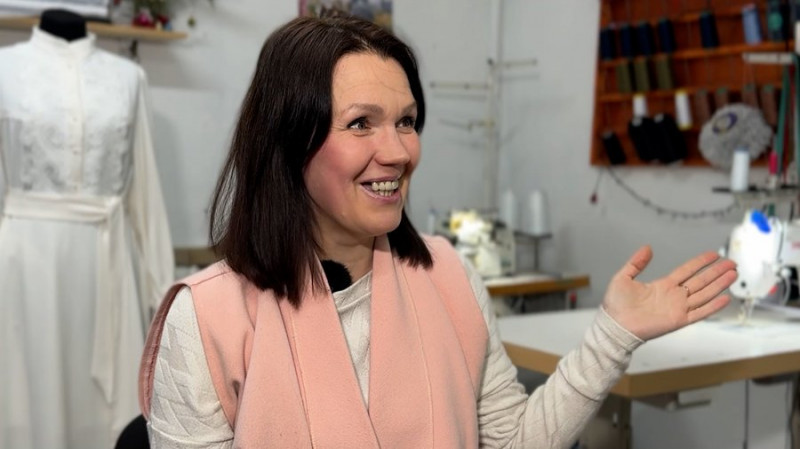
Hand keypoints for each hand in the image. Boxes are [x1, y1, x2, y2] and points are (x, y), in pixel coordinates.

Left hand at [602, 246, 736, 340]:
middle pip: (701, 281)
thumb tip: (647, 248)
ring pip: (704, 294)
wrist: (615, 324)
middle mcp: (673, 296)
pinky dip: (712, 306)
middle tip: (731, 263)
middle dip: (717, 272)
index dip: (700, 262)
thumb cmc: (616, 305)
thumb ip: (636, 263)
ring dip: (719, 285)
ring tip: (733, 274)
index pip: (687, 270)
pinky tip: (725, 298)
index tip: (714, 254)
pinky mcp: (678, 320)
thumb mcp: (624, 277)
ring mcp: (678, 308)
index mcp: (663, 285)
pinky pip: (699, 313)